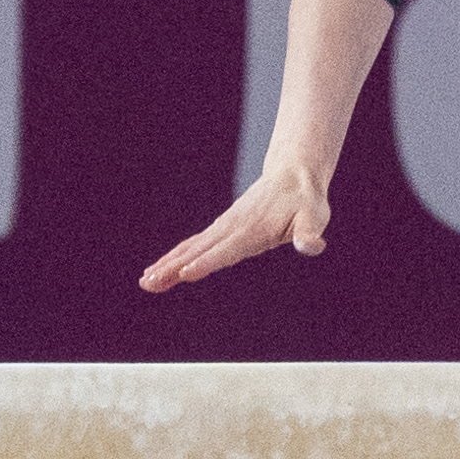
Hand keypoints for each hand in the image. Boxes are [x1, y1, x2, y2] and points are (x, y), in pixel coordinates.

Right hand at [139, 157, 331, 291]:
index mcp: (252, 230)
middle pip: (198, 251)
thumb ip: (309, 233)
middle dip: (173, 268)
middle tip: (149, 283)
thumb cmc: (305, 201)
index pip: (226, 250)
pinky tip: (161, 270)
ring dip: (167, 265)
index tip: (185, 273)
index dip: (207, 262)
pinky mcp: (222, 229)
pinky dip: (175, 257)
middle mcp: (232, 228)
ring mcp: (224, 227)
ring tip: (145, 282)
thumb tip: (312, 245)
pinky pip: (194, 245)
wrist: (293, 175)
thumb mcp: (314, 216)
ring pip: (190, 248)